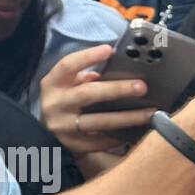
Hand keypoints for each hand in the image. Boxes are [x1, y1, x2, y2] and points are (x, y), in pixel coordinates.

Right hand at [40, 44, 157, 154]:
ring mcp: (63, 126)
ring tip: (149, 113)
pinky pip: (99, 142)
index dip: (88, 57)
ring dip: (126, 117)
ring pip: (98, 121)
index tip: (109, 50)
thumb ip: (83, 77)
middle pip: (88, 93)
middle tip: (141, 87)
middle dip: (117, 89)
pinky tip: (134, 134)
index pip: (68, 65)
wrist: (46, 134)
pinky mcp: (72, 145)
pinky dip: (117, 137)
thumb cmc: (63, 102)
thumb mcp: (65, 85)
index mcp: (53, 84)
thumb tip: (110, 72)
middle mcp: (55, 104)